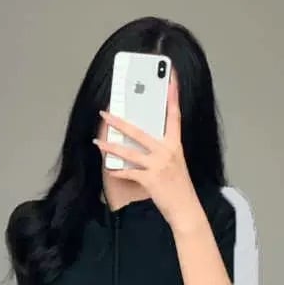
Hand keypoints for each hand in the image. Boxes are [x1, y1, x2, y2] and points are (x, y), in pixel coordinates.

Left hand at [93, 76, 203, 230]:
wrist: (185, 208)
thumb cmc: (179, 186)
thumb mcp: (175, 162)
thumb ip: (162, 149)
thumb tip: (142, 139)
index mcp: (175, 144)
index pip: (174, 114)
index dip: (172, 94)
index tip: (169, 76)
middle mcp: (167, 151)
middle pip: (139, 131)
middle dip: (119, 122)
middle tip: (106, 112)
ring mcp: (158, 165)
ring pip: (129, 152)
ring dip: (110, 147)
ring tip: (97, 141)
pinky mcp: (150, 179)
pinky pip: (129, 173)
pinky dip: (117, 171)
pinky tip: (109, 169)